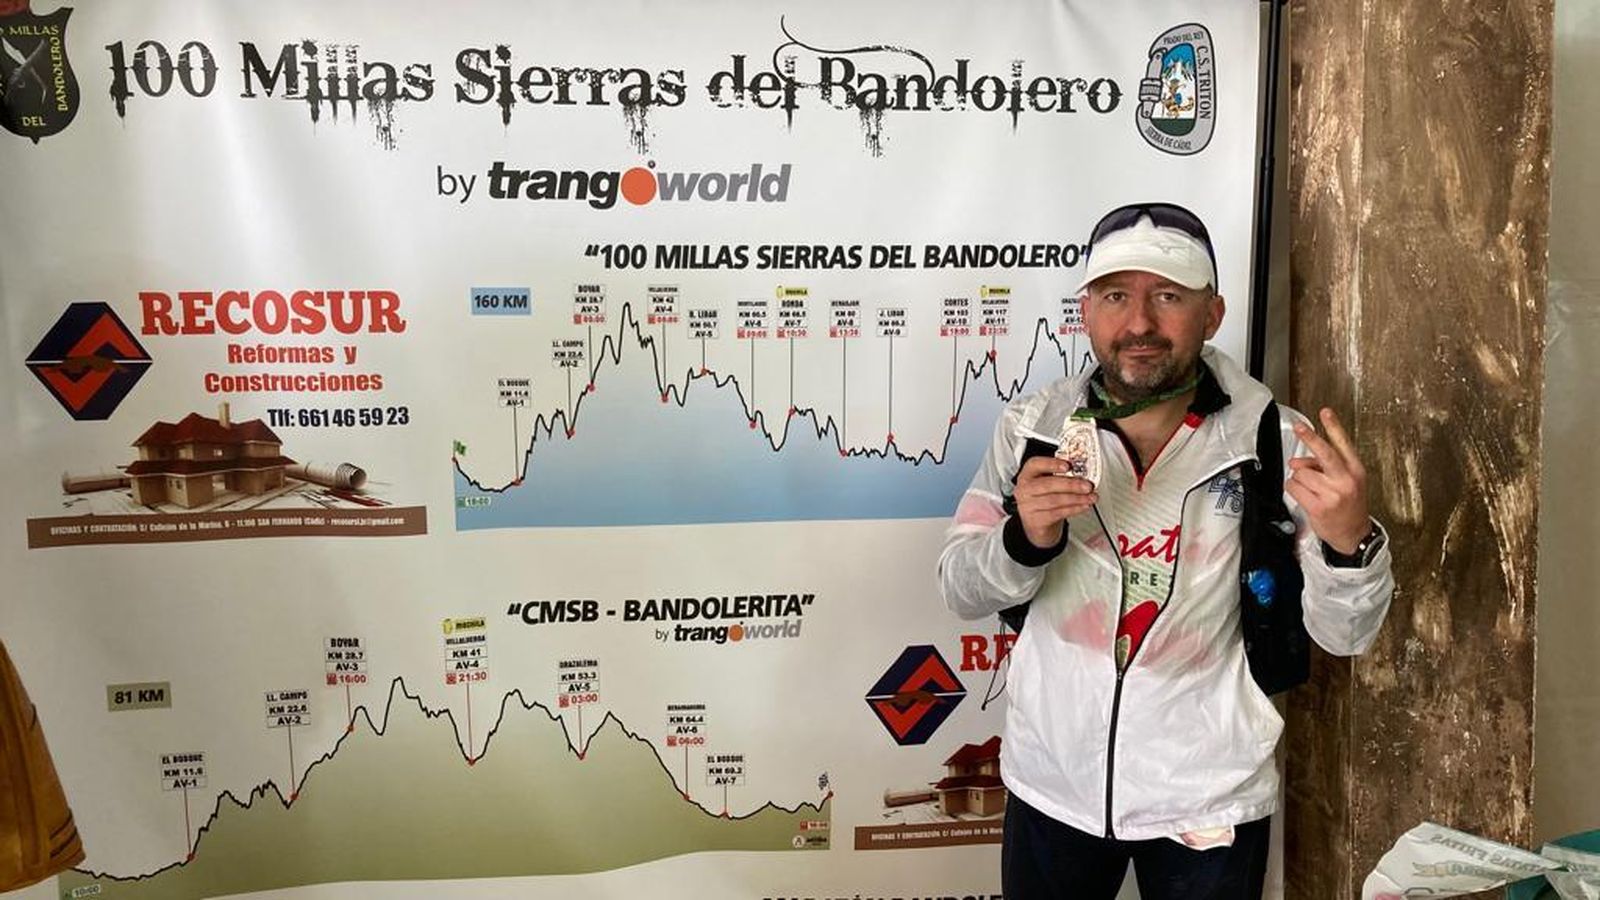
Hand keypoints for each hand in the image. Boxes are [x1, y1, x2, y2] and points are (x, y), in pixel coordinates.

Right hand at [1014, 456, 1097, 548]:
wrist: (1038, 524)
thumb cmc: (1046, 499)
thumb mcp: (1051, 484)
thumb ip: (1063, 476)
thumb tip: (1084, 473)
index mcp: (1028, 474)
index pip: (1035, 464)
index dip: (1051, 464)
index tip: (1068, 465)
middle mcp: (1025, 489)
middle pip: (1048, 484)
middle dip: (1071, 484)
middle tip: (1087, 485)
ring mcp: (1027, 506)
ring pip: (1054, 500)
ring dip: (1076, 498)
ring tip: (1090, 497)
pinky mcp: (1035, 520)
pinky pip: (1057, 513)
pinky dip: (1073, 509)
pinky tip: (1083, 506)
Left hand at [1285, 408, 1370, 553]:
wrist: (1354, 534)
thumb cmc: (1349, 505)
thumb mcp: (1347, 482)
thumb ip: (1326, 467)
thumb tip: (1298, 461)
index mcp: (1355, 470)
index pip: (1343, 444)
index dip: (1333, 426)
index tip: (1325, 412)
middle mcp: (1345, 480)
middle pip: (1324, 453)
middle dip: (1310, 438)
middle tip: (1299, 427)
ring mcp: (1332, 494)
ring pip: (1301, 473)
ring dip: (1299, 478)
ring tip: (1311, 489)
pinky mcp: (1318, 507)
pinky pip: (1294, 488)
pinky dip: (1293, 489)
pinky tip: (1305, 496)